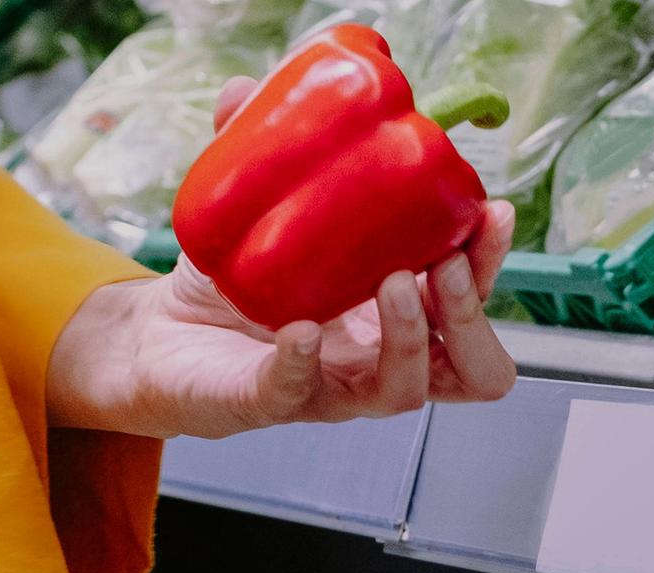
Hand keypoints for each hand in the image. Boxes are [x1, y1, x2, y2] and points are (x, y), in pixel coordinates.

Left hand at [47, 81, 516, 440]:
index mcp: (392, 316)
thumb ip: (261, 151)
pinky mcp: (271, 405)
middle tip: (447, 264)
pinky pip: (299, 392)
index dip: (492, 265)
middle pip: (467, 369)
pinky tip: (300, 331)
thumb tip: (245, 87)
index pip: (470, 307)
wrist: (161, 340)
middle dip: (470, 315)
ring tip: (396, 282)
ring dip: (410, 338)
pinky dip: (303, 361)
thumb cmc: (230, 285)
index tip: (489, 212)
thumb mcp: (257, 212)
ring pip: (401, 391)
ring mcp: (328, 391)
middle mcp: (375, 362)